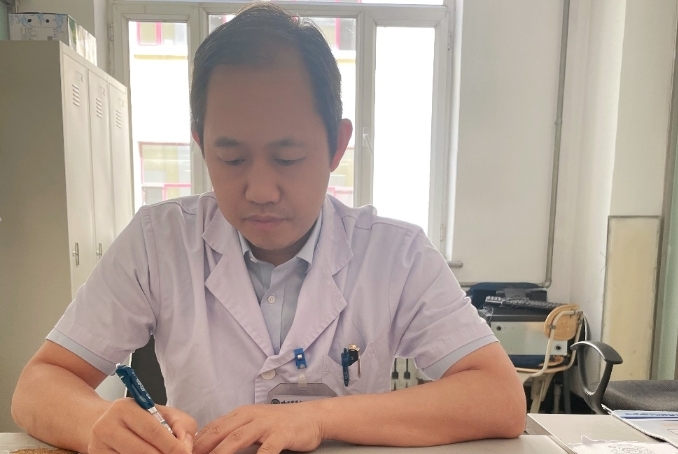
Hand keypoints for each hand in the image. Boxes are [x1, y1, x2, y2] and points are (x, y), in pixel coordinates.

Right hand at [88, 398, 196, 452]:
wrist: (104, 424)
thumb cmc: (138, 419)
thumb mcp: (162, 412)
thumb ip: (180, 423)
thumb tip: (184, 444)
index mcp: (124, 408)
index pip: (152, 430)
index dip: (171, 445)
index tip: (185, 453)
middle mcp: (106, 426)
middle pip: (142, 450)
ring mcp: (98, 446)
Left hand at [193, 403, 323, 453]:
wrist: (312, 417)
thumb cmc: (282, 423)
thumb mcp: (255, 423)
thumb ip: (235, 431)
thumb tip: (210, 443)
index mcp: (241, 414)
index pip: (212, 427)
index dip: (196, 442)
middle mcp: (251, 416)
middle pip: (220, 432)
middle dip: (203, 448)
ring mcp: (266, 425)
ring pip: (237, 439)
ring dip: (222, 453)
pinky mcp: (281, 435)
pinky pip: (266, 450)